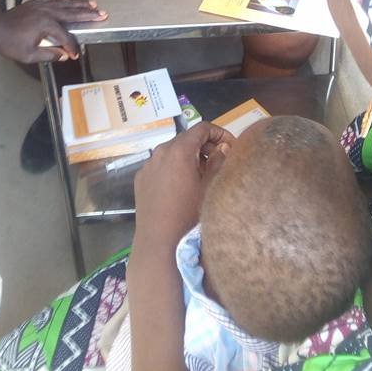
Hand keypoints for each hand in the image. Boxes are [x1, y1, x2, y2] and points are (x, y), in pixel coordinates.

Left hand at [0, 0, 106, 62]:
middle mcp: (47, 12)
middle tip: (102, 14)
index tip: (75, 55)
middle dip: (89, 15)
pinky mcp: (36, 2)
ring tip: (93, 3)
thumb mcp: (29, 55)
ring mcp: (42, 5)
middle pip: (73, 13)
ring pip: (66, 3)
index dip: (72, 47)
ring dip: (80, 4)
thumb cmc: (10, 43)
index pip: (65, 37)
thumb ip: (49, 55)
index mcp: (47, 26)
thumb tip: (64, 55)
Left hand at [133, 123, 233, 251]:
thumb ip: (218, 162)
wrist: (159, 242)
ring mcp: (148, 165)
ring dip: (189, 157)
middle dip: (205, 146)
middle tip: (220, 162)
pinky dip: (174, 167)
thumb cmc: (189, 215)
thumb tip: (223, 148)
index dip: (219, 133)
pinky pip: (161, 165)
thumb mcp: (210, 187)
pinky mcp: (141, 178)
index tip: (231, 147)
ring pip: (172, 151)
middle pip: (186, 138)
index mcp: (179, 150)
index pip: (202, 128)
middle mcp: (160, 151)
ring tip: (202, 176)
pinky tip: (181, 187)